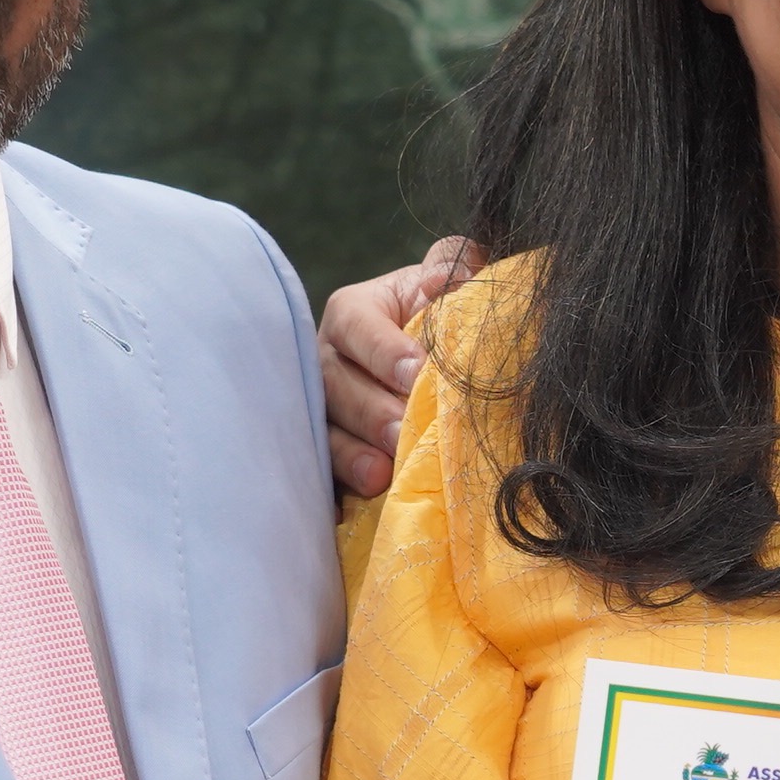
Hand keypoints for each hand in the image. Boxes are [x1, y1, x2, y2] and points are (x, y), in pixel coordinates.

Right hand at [323, 237, 485, 497]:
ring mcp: (323, 409)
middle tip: (401, 432)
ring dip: (350, 455)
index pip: (358, 325)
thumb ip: (451, 266)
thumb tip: (456, 269)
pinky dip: (337, 492)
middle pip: (334, 384)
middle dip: (369, 411)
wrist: (437, 367)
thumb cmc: (441, 319)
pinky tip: (351, 512)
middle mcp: (327, 359)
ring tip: (380, 476)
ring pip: (323, 430)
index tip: (417, 371)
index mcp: (354, 312)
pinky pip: (323, 473)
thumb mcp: (446, 285)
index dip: (383, 349)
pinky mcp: (328, 451)